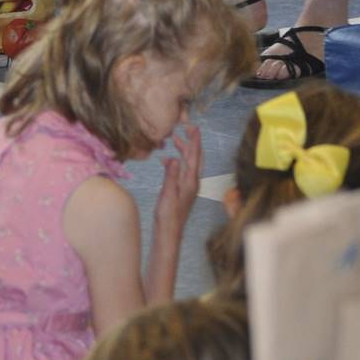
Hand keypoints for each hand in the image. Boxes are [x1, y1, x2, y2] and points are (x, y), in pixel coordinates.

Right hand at [153, 121, 202, 235]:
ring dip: (183, 151)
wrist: (169, 232)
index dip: (194, 141)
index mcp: (190, 181)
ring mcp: (188, 186)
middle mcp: (192, 182)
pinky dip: (176, 161)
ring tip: (174, 140)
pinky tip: (165, 160)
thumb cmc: (168, 215)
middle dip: (191, 142)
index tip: (193, 127)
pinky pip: (182, 170)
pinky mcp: (182, 190)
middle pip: (195, 157)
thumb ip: (171, 176)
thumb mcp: (168, 193)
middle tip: (186, 128)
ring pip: (189, 163)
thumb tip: (174, 158)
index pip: (194, 156)